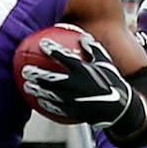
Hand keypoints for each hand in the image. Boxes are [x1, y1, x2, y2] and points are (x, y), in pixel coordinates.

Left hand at [19, 34, 137, 128]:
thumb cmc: (112, 81)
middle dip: (36, 73)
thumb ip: (93, 49)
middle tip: (25, 70)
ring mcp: (73, 99)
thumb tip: (82, 36)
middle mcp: (75, 84)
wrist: (120, 108)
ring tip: (27, 86)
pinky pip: (56, 107)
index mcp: (83, 70)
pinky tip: (40, 101)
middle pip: (50, 78)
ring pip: (49, 94)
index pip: (63, 57)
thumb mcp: (106, 63)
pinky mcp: (73, 111)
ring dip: (36, 89)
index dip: (52, 49)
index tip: (42, 43)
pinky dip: (47, 103)